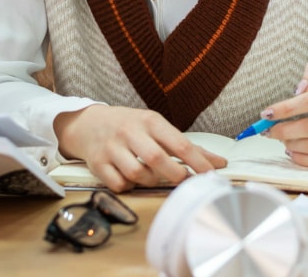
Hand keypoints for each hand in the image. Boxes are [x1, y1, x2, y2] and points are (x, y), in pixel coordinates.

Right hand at [54, 105, 225, 192]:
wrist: (88, 123)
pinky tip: (130, 178)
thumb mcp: (156, 127)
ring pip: (138, 175)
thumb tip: (220, 163)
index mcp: (149, 121)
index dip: (198, 163)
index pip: (180, 144)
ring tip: (151, 175)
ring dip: (150, 181)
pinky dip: (128, 186)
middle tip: (181, 181)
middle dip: (175, 175)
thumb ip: (187, 146)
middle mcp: (129, 132)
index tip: (211, 176)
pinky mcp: (97, 163)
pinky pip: (119, 184)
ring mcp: (112, 148)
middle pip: (158, 160)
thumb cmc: (130, 126)